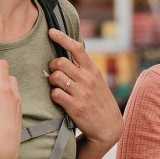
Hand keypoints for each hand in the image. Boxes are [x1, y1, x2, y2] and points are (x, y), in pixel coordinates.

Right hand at [0, 52, 20, 158]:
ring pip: (11, 90)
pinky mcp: (18, 117)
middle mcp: (14, 97)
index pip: (1, 66)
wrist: (2, 152)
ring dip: (0, 89)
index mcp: (4, 90)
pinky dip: (4, 100)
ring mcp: (17, 107)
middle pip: (8, 77)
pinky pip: (13, 102)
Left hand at [46, 29, 122, 147]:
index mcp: (93, 70)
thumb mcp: (97, 81)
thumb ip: (84, 69)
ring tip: (58, 87)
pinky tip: (60, 100)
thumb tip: (68, 54)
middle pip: (60, 62)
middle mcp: (88, 79)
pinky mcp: (74, 107)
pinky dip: (54, 96)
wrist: (108, 127)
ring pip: (55, 77)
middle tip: (55, 73)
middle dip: (53, 66)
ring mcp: (81, 93)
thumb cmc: (99, 101)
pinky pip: (55, 94)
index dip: (62, 38)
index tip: (51, 31)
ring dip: (53, 82)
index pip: (77, 48)